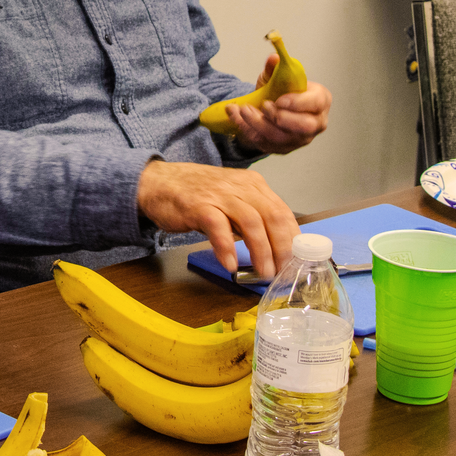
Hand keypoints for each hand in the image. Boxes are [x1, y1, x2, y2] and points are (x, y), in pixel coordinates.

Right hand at [136, 158, 298, 278]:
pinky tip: (230, 264)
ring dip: (261, 251)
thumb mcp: (232, 199)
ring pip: (251, 223)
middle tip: (284, 270)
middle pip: (272, 216)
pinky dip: (227, 247)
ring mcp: (219, 195)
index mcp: (253, 185)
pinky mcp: (198, 206)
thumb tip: (275, 247)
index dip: (293, 238)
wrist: (159, 182)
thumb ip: (252, 217)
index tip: (297, 259)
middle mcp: (240, 187)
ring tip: (263, 272)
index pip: (282, 211)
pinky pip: (217, 228)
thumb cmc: (197, 194)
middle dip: (282, 247)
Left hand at [222, 55, 331, 154]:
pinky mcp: (283, 148)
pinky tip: (236, 117)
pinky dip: (247, 130)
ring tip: (243, 109)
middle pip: (303, 127)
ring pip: (280, 137)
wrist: (272, 107)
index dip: (298, 103)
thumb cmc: (282, 92)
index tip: (280, 100)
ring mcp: (299, 138)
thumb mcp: (279, 76)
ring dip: (258, 123)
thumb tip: (273, 58)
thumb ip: (275, 68)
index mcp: (320, 101)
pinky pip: (265, 143)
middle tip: (263, 106)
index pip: (315, 103)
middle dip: (280, 117)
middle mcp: (315, 123)